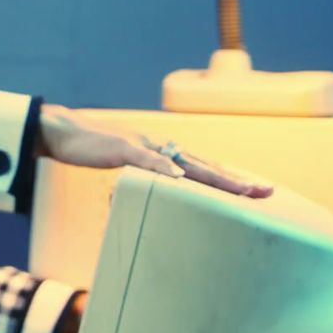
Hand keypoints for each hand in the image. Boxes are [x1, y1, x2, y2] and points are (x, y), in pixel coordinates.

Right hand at [36, 104, 272, 198]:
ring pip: (186, 163)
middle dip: (237, 181)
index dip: (232, 180)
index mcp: (166, 155)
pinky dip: (163, 168)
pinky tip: (179, 178)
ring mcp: (145, 147)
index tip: (258, 193)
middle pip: (207, 166)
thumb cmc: (97, 153)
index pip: (205, 170)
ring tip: (240, 189)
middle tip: (266, 193)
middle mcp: (163, 148)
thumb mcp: (128, 172)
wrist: (66, 133)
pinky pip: (146, 161)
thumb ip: (147, 182)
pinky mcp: (123, 149)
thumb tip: (161, 199)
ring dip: (215, 176)